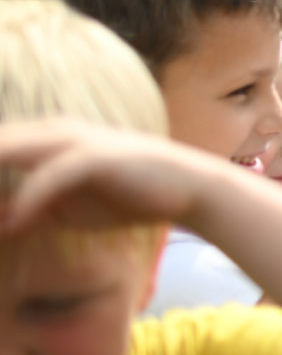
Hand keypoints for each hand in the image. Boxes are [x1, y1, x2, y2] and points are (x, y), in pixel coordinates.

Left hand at [0, 123, 246, 234]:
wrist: (189, 188)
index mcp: (45, 137)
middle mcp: (55, 131)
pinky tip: (14, 223)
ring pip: (10, 153)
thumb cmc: (130, 196)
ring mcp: (74, 141)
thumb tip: (2, 222)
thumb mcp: (70, 208)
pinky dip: (26, 200)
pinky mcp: (95, 158)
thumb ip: (32, 210)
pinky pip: (48, 178)